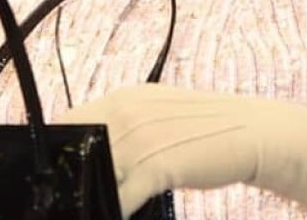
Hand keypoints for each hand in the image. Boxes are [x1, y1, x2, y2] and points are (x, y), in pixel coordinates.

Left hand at [55, 84, 306, 219]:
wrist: (253, 131)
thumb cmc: (203, 128)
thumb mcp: (156, 115)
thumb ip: (125, 125)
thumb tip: (95, 144)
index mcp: (123, 99)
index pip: (71, 119)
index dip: (58, 146)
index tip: (53, 170)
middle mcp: (126, 112)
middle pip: (78, 144)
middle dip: (69, 174)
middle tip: (61, 198)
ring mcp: (141, 136)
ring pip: (97, 170)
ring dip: (88, 193)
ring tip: (85, 206)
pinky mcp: (160, 163)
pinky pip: (124, 192)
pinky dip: (115, 207)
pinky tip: (116, 213)